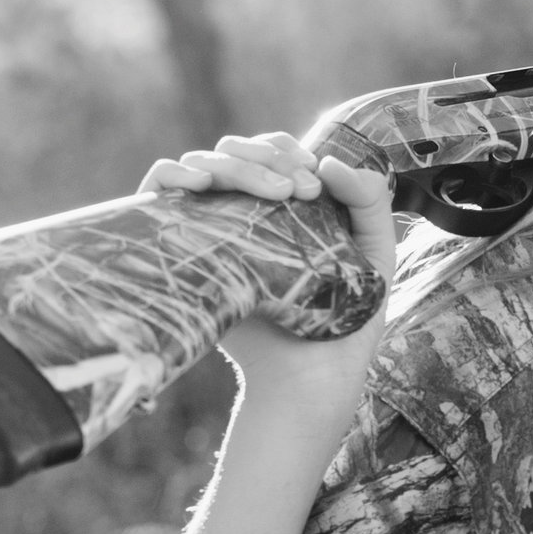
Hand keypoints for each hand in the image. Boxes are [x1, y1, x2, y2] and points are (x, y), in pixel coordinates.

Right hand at [139, 129, 402, 430]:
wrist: (309, 382)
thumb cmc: (343, 325)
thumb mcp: (374, 256)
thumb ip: (368, 202)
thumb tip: (328, 159)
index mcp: (282, 207)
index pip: (268, 153)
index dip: (287, 151)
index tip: (313, 179)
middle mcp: (240, 212)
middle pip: (232, 151)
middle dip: (264, 157)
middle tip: (297, 191)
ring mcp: (207, 228)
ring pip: (200, 166)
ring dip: (232, 163)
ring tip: (272, 194)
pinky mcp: (180, 249)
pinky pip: (158, 194)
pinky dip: (171, 173)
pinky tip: (199, 183)